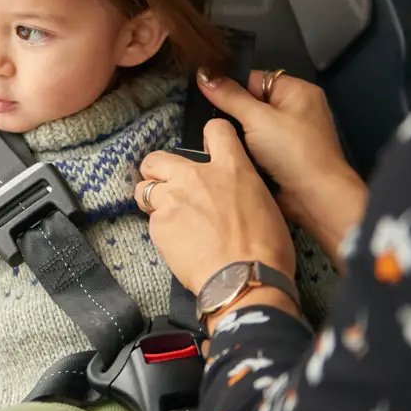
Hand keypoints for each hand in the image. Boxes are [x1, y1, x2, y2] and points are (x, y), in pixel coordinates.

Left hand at [138, 119, 297, 296]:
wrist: (244, 280)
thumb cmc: (266, 249)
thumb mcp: (265, 206)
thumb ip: (241, 189)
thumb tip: (233, 195)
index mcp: (231, 168)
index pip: (215, 130)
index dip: (210, 137)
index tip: (207, 151)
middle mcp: (196, 177)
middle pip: (157, 158)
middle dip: (157, 170)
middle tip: (168, 186)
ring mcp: (172, 199)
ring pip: (144, 189)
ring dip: (152, 200)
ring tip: (168, 217)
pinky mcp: (158, 224)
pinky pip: (152, 220)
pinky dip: (162, 229)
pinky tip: (178, 244)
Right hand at [196, 69, 364, 260]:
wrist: (315, 197)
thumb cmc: (295, 152)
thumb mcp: (257, 118)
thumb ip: (230, 96)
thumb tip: (205, 76)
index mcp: (297, 91)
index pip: (255, 79)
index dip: (230, 86)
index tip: (205, 94)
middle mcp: (296, 109)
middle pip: (251, 103)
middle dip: (231, 113)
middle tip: (211, 121)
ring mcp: (290, 134)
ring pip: (251, 127)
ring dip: (236, 134)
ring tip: (217, 138)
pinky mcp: (282, 156)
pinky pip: (255, 145)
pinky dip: (243, 150)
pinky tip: (230, 153)